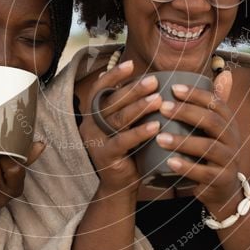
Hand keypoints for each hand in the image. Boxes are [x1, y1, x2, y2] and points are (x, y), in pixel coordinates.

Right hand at [79, 60, 162, 193]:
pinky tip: (156, 126)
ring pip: (117, 119)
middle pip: (111, 101)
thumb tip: (153, 80)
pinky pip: (123, 141)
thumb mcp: (125, 125)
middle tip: (154, 81)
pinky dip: (140, 132)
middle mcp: (90, 124)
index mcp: (93, 113)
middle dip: (134, 90)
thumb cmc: (128, 150)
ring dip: (139, 107)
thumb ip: (131, 106)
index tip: (131, 64)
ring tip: (158, 100)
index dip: (114, 75)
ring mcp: (96, 140)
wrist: (119, 185)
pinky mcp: (106, 156)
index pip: (100, 89)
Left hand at [155, 71, 248, 214]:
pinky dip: (187, 167)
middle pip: (211, 121)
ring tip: (160, 137)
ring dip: (183, 141)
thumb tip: (225, 73)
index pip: (215, 103)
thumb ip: (215, 103)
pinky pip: (204, 173)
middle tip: (161, 107)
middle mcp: (232, 138)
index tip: (171, 88)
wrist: (223, 189)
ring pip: (208, 147)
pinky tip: (169, 162)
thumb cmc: (211, 152)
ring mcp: (229, 160)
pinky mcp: (221, 180)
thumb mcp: (216, 128)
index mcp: (228, 122)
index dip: (195, 94)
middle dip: (186, 112)